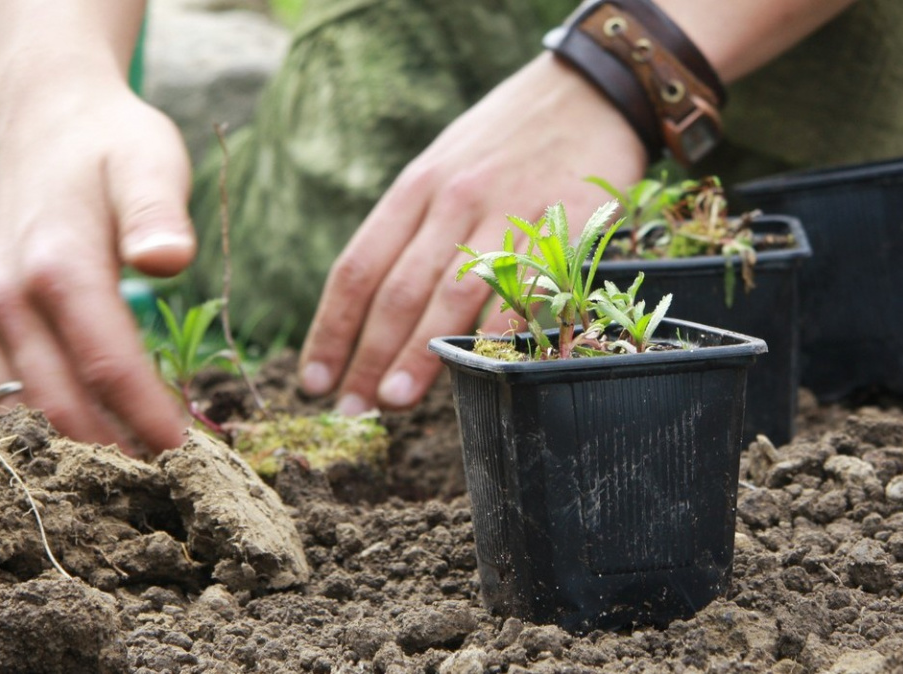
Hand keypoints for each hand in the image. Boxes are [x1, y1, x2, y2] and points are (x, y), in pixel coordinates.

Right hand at [0, 81, 193, 455]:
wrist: (45, 124)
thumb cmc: (111, 146)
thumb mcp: (148, 160)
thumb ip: (158, 212)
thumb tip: (170, 260)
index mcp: (57, 266)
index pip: (107, 364)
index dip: (149, 414)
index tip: (192, 454)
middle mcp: (13, 302)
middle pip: (64, 404)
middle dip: (119, 452)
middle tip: (177, 484)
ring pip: (32, 413)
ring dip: (84, 451)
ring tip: (144, 481)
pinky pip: (15, 400)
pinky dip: (54, 431)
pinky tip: (103, 449)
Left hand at [298, 53, 647, 414]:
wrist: (588, 91)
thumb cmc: (508, 137)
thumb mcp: (444, 164)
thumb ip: (415, 225)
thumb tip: (377, 302)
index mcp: (415, 188)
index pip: (357, 268)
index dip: (331, 329)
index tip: (315, 378)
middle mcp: (451, 201)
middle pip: (397, 290)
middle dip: (367, 355)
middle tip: (351, 409)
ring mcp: (505, 214)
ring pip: (450, 295)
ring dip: (418, 354)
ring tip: (392, 400)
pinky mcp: (558, 227)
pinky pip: (522, 290)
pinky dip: (496, 334)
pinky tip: (475, 369)